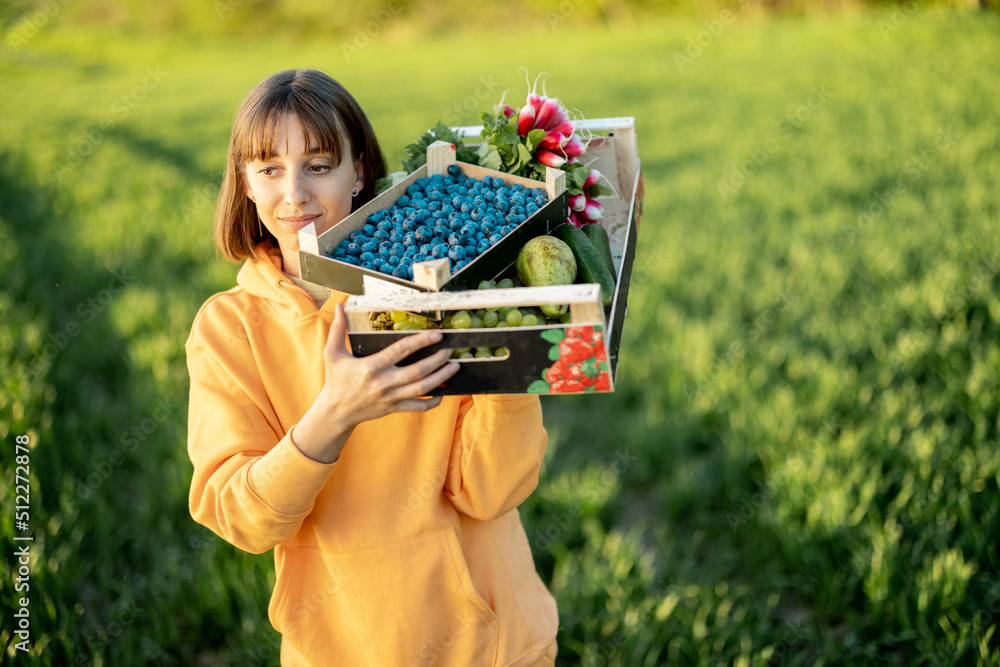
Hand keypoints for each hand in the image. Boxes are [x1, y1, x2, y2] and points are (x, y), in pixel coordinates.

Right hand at [292, 303, 458, 462]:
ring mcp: (390, 397)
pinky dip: (432, 401)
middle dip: (437, 360)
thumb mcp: (331, 353)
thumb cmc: (336, 380)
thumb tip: (340, 306)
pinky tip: (442, 393)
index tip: (436, 335)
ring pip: (421, 388)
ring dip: (441, 377)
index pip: (401, 351)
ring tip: (454, 366)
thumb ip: (338, 330)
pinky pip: (418, 407)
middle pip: (417, 371)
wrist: (336, 412)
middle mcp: (383, 383)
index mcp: (371, 367)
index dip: (421, 342)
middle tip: (450, 350)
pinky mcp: (394, 408)